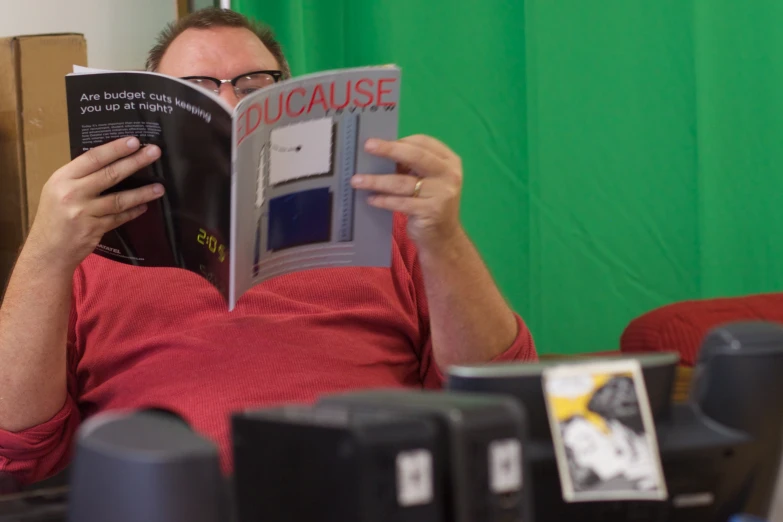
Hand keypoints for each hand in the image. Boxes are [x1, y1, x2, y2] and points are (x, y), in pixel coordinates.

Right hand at [25, 137, 163, 272]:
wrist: (47, 250)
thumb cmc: (53, 216)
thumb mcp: (57, 190)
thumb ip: (80, 177)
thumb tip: (110, 161)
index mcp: (62, 178)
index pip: (92, 158)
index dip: (115, 149)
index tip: (134, 141)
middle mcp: (72, 193)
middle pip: (110, 174)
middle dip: (135, 162)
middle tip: (155, 152)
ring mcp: (84, 213)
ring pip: (119, 200)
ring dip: (142, 193)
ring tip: (159, 187)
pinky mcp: (94, 229)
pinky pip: (119, 218)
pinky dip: (133, 212)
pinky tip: (144, 207)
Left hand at [351, 134, 462, 251]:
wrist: (444, 236)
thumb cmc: (430, 202)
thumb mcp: (428, 179)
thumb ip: (413, 165)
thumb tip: (380, 151)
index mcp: (449, 161)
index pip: (424, 143)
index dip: (400, 141)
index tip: (379, 142)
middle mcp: (449, 174)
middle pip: (416, 156)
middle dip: (389, 150)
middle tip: (368, 146)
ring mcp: (441, 193)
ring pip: (403, 182)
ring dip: (377, 180)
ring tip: (356, 180)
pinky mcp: (430, 211)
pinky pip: (401, 203)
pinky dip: (383, 200)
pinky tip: (371, 199)